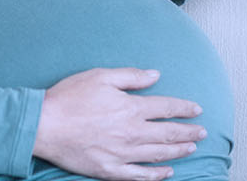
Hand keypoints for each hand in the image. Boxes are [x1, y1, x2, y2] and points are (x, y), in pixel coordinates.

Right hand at [34, 68, 206, 180]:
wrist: (43, 125)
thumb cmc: (69, 99)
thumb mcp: (101, 76)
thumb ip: (132, 76)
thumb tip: (155, 75)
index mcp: (130, 108)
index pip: (167, 108)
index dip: (185, 109)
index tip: (197, 110)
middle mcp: (131, 132)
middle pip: (168, 133)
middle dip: (189, 132)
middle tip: (202, 132)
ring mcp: (122, 154)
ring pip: (158, 154)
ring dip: (178, 151)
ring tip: (191, 148)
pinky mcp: (110, 170)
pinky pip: (140, 175)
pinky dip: (156, 175)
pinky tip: (167, 173)